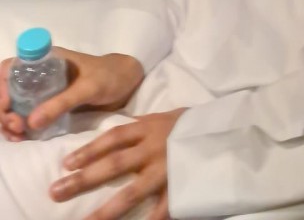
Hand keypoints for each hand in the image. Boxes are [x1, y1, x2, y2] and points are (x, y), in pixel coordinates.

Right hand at [0, 49, 142, 139]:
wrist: (126, 83)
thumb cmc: (109, 77)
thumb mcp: (88, 88)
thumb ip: (61, 102)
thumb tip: (29, 122)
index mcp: (46, 60)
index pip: (10, 68)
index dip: (1, 86)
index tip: (7, 105)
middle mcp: (40, 74)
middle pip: (7, 89)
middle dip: (4, 109)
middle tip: (15, 126)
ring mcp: (43, 91)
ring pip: (14, 104)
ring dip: (9, 120)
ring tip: (18, 134)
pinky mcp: (50, 106)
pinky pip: (26, 115)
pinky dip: (19, 127)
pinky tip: (21, 138)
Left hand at [50, 108, 185, 219]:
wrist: (225, 129)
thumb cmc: (189, 124)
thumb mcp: (162, 117)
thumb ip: (139, 126)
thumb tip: (113, 131)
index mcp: (148, 129)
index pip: (113, 138)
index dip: (89, 150)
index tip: (66, 163)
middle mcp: (153, 149)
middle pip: (114, 164)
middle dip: (84, 179)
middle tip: (57, 191)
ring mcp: (167, 170)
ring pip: (133, 191)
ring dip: (107, 209)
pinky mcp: (181, 186)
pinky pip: (164, 207)